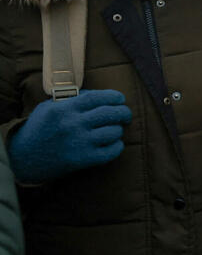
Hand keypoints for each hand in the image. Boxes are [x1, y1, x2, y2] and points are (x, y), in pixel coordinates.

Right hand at [8, 89, 131, 182]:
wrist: (23, 157)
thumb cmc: (40, 128)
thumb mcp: (50, 107)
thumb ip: (73, 99)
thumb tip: (101, 95)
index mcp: (65, 109)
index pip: (98, 97)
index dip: (114, 96)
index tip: (120, 99)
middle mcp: (72, 124)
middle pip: (110, 113)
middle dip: (124, 112)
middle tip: (126, 115)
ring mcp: (78, 143)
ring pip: (113, 132)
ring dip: (119, 130)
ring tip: (116, 129)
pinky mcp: (81, 159)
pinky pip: (111, 152)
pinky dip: (117, 146)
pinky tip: (114, 144)